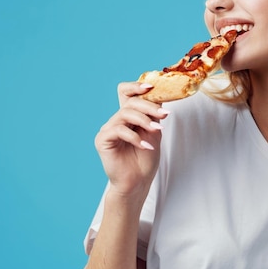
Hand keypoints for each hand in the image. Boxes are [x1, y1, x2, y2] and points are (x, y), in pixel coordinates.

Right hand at [94, 82, 169, 198]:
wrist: (138, 182)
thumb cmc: (145, 159)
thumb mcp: (154, 132)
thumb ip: (153, 115)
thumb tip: (160, 96)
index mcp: (127, 116)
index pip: (125, 92)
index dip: (136, 86)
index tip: (152, 86)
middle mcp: (116, 120)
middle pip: (129, 102)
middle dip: (149, 106)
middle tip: (164, 115)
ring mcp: (108, 129)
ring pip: (125, 114)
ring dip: (144, 121)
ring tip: (157, 131)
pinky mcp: (102, 140)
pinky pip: (119, 130)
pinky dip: (135, 137)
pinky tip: (146, 146)